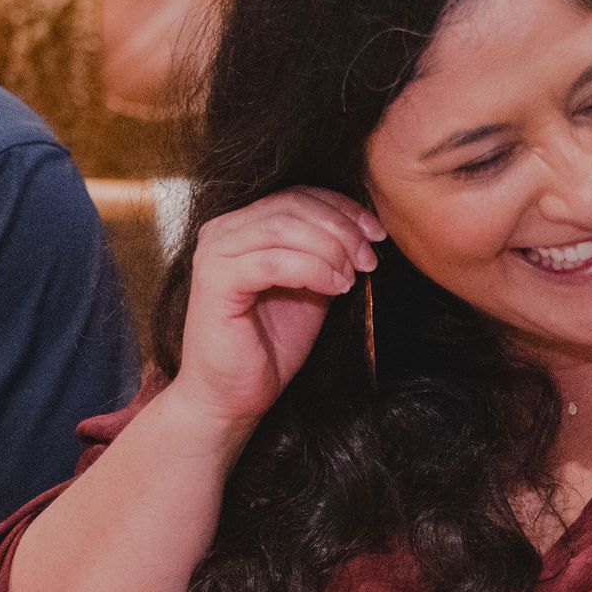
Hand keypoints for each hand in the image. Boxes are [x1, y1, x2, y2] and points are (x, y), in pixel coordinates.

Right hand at [167, 188, 378, 435]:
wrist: (232, 396)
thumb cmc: (268, 346)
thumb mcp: (310, 288)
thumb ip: (325, 254)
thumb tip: (364, 231)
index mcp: (242, 225)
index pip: (298, 195)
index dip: (342, 208)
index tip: (377, 231)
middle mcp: (222, 231)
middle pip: (292, 206)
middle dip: (342, 229)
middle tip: (369, 259)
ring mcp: (214, 253)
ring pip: (284, 228)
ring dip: (330, 249)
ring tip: (351, 277)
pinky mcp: (214, 281)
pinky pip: (273, 262)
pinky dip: (313, 270)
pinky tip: (335, 287)